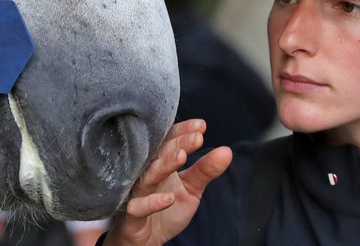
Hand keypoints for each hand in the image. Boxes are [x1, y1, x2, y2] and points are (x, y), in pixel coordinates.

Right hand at [103, 119, 231, 245]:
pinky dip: (152, 202)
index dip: (183, 132)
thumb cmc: (166, 208)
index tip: (200, 126)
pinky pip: (139, 207)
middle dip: (177, 144)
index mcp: (160, 162)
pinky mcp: (133, 214)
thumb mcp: (191, 188)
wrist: (147, 239)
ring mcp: (137, 193)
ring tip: (182, 156)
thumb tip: (227, 151)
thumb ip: (206, 170)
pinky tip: (169, 198)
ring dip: (164, 166)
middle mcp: (146, 173)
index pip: (169, 141)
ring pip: (148, 176)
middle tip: (196, 138)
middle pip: (159, 154)